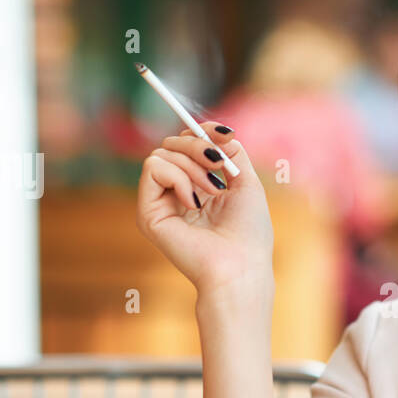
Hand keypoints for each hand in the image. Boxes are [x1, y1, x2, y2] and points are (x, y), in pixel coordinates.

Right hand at [135, 122, 274, 296]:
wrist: (240, 266)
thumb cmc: (249, 233)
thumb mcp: (247, 182)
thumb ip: (231, 152)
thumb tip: (216, 131)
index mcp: (200, 187)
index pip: (187, 146)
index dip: (201, 133)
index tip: (224, 134)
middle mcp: (177, 194)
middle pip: (172, 143)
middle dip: (198, 145)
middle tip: (218, 164)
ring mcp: (161, 203)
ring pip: (162, 152)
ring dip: (192, 164)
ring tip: (211, 191)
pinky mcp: (148, 213)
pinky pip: (153, 167)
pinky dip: (178, 177)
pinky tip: (193, 201)